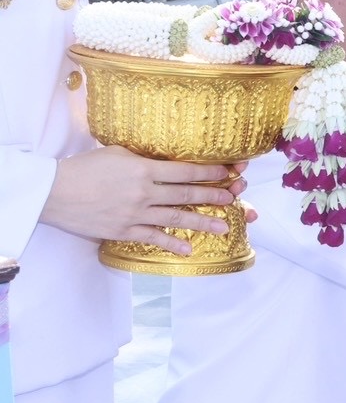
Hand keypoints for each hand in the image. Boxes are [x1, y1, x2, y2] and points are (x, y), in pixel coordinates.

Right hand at [40, 147, 246, 254]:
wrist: (54, 191)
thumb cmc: (84, 167)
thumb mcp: (119, 153)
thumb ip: (145, 159)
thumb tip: (166, 161)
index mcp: (144, 168)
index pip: (186, 170)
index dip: (210, 172)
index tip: (228, 172)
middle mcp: (144, 192)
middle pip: (187, 194)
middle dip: (214, 196)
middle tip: (234, 199)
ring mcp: (134, 213)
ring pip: (176, 218)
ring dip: (202, 222)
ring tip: (224, 227)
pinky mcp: (123, 230)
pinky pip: (152, 237)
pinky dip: (171, 244)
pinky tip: (188, 249)